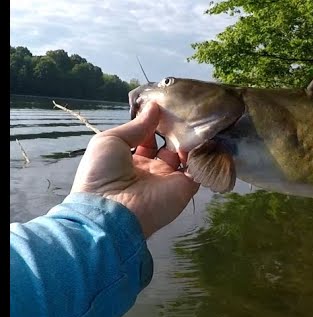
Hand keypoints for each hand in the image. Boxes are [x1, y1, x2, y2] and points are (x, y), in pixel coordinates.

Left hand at [70, 103, 198, 238]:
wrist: (112, 211)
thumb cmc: (103, 173)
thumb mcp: (110, 140)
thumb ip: (136, 126)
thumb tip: (155, 107)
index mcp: (131, 158)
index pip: (148, 136)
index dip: (155, 121)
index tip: (165, 105)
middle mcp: (152, 168)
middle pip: (169, 144)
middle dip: (176, 128)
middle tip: (185, 109)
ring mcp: (170, 178)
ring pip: (186, 155)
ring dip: (190, 139)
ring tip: (197, 118)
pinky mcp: (185, 187)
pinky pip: (198, 169)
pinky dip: (204, 155)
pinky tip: (205, 136)